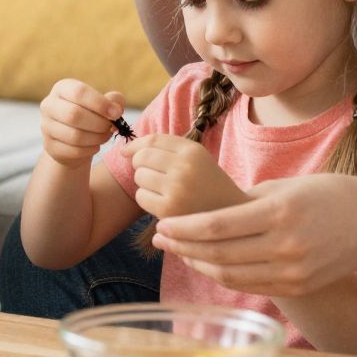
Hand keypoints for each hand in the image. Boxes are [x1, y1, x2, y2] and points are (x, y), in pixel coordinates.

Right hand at [38, 79, 124, 168]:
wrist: (73, 138)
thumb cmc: (91, 114)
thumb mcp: (104, 103)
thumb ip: (114, 101)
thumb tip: (115, 109)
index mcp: (62, 88)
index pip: (79, 92)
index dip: (100, 103)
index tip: (116, 113)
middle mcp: (49, 105)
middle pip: (74, 115)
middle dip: (99, 123)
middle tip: (111, 127)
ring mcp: (46, 127)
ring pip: (74, 136)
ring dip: (97, 138)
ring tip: (105, 136)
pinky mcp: (50, 146)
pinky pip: (73, 151)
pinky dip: (90, 150)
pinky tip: (95, 145)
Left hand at [129, 134, 243, 218]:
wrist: (230, 215)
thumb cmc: (207, 184)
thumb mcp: (196, 158)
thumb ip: (166, 148)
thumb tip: (125, 150)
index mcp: (193, 151)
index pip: (152, 140)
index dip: (135, 145)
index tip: (126, 152)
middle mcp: (185, 167)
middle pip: (141, 158)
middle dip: (140, 166)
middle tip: (154, 176)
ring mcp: (177, 188)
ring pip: (139, 177)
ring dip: (144, 183)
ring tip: (163, 190)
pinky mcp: (169, 209)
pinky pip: (141, 196)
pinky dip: (146, 199)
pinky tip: (162, 203)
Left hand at [153, 174, 356, 296]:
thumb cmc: (326, 194)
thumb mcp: (284, 187)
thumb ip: (244, 201)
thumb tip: (203, 213)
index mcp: (278, 212)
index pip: (216, 226)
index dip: (183, 229)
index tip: (161, 225)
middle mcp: (285, 245)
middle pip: (217, 253)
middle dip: (182, 247)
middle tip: (160, 238)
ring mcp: (293, 271)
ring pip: (230, 275)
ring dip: (198, 264)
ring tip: (179, 251)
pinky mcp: (298, 286)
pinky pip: (249, 286)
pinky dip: (223, 277)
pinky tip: (208, 264)